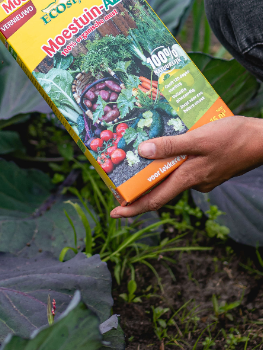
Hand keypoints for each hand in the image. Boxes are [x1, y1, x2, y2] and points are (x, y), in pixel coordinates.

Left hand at [110, 116, 262, 218]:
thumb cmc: (233, 137)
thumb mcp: (199, 137)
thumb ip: (171, 145)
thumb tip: (143, 152)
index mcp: (188, 177)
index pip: (155, 200)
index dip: (133, 208)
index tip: (115, 212)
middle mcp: (194, 182)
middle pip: (161, 189)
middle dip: (140, 188)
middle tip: (118, 182)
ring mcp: (204, 177)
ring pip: (174, 176)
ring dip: (158, 169)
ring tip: (141, 154)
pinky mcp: (211, 168)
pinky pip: (187, 167)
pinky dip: (174, 160)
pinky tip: (170, 145)